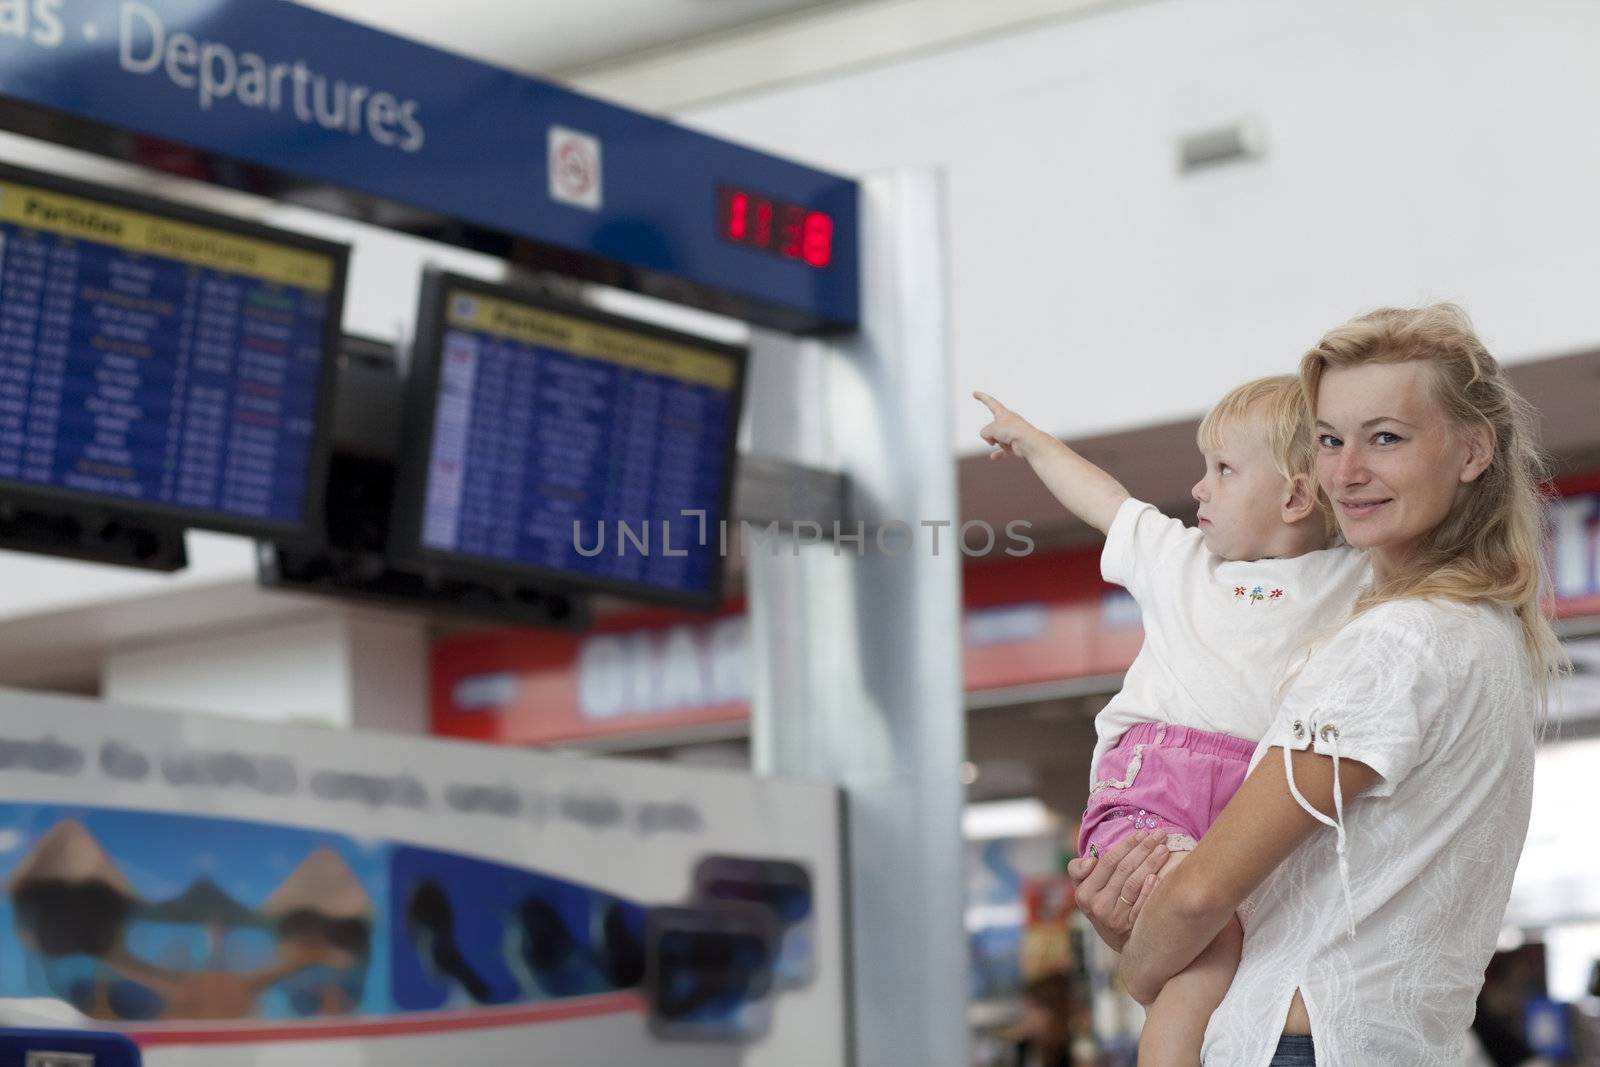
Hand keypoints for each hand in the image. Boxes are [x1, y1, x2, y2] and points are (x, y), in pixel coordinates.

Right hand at [973, 391, 1041, 460]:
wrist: (1028, 442)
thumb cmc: (1012, 431)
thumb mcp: (990, 429)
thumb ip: (985, 432)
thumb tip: (992, 441)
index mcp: (1003, 413)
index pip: (990, 402)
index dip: (981, 397)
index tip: (975, 393)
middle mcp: (1009, 421)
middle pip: (992, 428)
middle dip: (991, 434)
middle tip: (999, 434)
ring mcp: (1012, 433)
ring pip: (996, 439)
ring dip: (997, 442)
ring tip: (1006, 442)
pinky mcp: (1015, 444)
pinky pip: (1003, 450)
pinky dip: (999, 453)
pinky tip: (993, 457)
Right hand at [1064, 830, 1167, 951]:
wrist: (1117, 939)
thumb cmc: (1100, 903)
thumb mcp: (1083, 888)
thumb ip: (1078, 870)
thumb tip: (1091, 861)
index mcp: (1084, 892)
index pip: (1108, 862)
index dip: (1126, 845)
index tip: (1141, 833)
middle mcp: (1097, 906)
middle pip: (1123, 870)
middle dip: (1143, 849)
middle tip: (1160, 835)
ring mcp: (1114, 919)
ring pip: (1133, 884)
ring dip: (1151, 864)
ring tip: (1164, 849)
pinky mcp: (1130, 929)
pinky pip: (1142, 906)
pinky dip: (1150, 890)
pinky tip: (1159, 877)